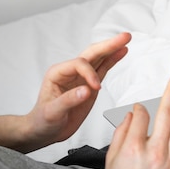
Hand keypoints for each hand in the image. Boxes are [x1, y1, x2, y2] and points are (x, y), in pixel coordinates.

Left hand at [24, 32, 131, 150]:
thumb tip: (87, 90)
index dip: (90, 74)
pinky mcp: (90, 85)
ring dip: (113, 49)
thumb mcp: (52, 112)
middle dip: (108, 45)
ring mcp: (81, 77)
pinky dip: (113, 60)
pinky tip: (121, 52)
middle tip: (124, 37)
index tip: (96, 88)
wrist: (45, 131)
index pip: (79, 64)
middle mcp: (70, 72)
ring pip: (99, 59)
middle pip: (91, 54)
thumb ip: (69, 100)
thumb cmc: (43, 121)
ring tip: (126, 39)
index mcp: (58, 73)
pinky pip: (103, 69)